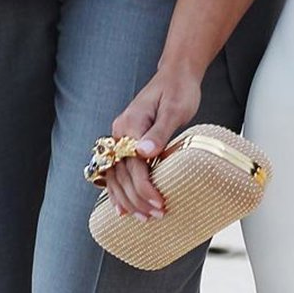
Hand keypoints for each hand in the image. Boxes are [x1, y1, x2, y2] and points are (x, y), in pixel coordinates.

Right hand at [103, 65, 203, 219]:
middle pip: (121, 173)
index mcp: (130, 125)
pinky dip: (117, 190)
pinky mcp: (126, 140)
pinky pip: (116, 170)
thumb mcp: (174, 109)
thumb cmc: (179, 90)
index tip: (159, 204)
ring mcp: (120, 136)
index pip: (133, 165)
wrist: (176, 74)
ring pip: (114, 175)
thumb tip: (144, 152)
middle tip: (154, 216)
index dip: (144, 188)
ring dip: (126, 199)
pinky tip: (121, 207)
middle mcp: (120, 132)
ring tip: (141, 218)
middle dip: (136, 198)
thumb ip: (159, 132)